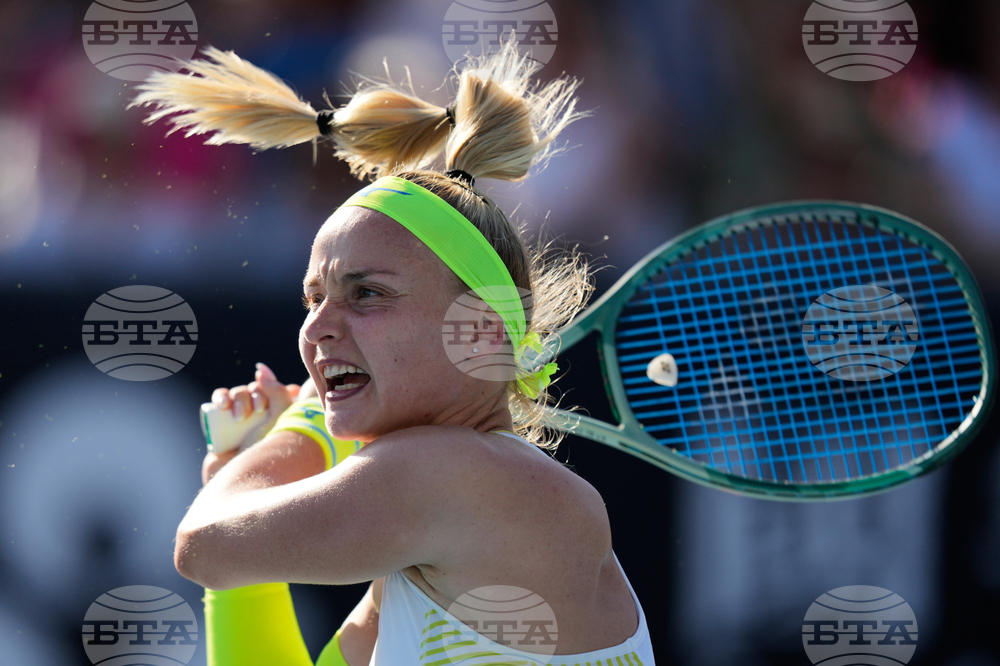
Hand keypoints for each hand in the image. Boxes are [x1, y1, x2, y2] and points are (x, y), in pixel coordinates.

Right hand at [202, 363, 300, 483]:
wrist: (243, 481)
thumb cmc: (268, 452)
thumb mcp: (281, 419)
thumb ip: (277, 391)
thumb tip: (261, 369)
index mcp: (281, 418)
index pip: (277, 390)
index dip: (274, 389)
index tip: (277, 401)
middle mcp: (261, 419)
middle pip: (256, 390)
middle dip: (255, 395)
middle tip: (257, 412)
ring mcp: (239, 423)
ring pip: (237, 393)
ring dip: (238, 397)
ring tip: (239, 415)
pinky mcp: (220, 427)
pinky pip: (217, 403)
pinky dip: (220, 396)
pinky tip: (222, 404)